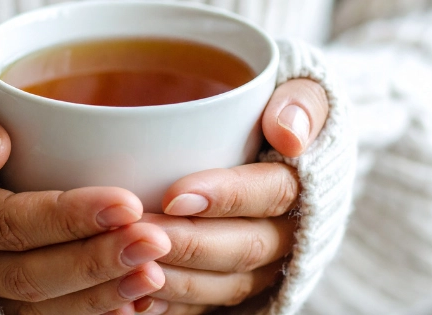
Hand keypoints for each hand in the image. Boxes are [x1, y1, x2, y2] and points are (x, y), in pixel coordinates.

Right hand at [0, 106, 170, 314]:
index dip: (68, 217)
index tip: (127, 203)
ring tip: (153, 274)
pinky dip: (92, 313)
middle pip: (31, 275)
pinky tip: (135, 303)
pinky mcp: (8, 300)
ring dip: (101, 294)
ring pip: (43, 307)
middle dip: (95, 263)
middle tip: (153, 242)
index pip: (12, 222)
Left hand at [133, 79, 330, 314]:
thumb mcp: (300, 88)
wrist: (268, 147)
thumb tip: (290, 135)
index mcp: (303, 184)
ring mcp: (259, 267)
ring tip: (127, 264)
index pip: (273, 193)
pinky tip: (133, 300)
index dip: (226, 197)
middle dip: (188, 243)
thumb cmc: (272, 111)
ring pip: (223, 285)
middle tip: (137, 231)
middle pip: (244, 247)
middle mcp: (286, 234)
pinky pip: (205, 308)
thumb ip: (302, 101)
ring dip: (176, 279)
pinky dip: (171, 307)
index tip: (174, 195)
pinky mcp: (230, 285)